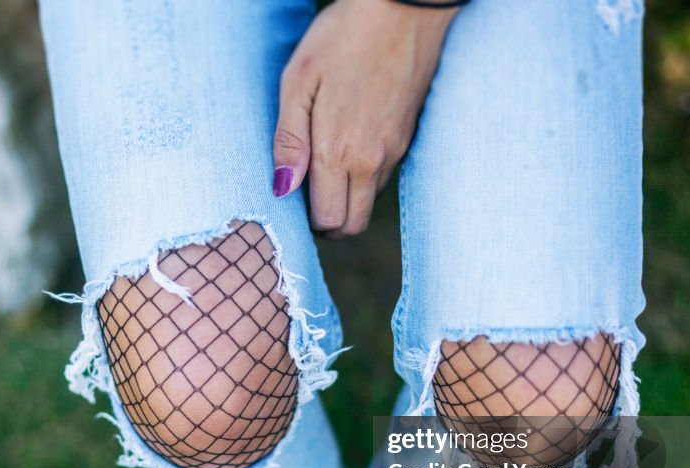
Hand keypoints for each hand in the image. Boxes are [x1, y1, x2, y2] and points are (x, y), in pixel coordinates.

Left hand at [272, 0, 457, 237]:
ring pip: (370, 202)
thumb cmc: (342, 37)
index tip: (296, 197)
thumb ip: (289, 139)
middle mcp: (371, 161)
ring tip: (326, 165)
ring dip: (347, 198)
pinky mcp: (407, 137)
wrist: (404, 8)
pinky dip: (364, 177)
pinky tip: (350, 145)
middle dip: (330, 221)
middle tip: (310, 194)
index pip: (329, 220)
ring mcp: (394, 151)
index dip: (309, 220)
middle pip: (353, 224)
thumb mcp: (299, 81)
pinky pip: (384, 177)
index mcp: (339, 152)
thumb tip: (282, 189)